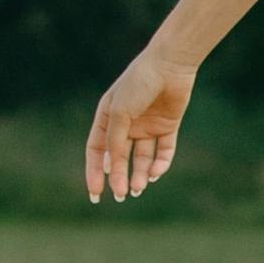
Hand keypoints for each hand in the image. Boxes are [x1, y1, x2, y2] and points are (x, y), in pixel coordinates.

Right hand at [83, 43, 194, 204]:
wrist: (169, 65)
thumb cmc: (137, 84)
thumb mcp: (119, 113)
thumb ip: (114, 140)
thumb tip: (111, 167)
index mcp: (107, 118)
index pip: (97, 151)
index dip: (94, 172)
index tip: (95, 193)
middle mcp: (126, 124)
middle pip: (119, 158)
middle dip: (119, 178)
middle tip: (121, 196)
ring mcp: (147, 127)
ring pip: (141, 158)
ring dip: (139, 174)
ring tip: (138, 188)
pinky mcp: (167, 127)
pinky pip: (163, 152)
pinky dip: (159, 164)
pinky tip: (154, 173)